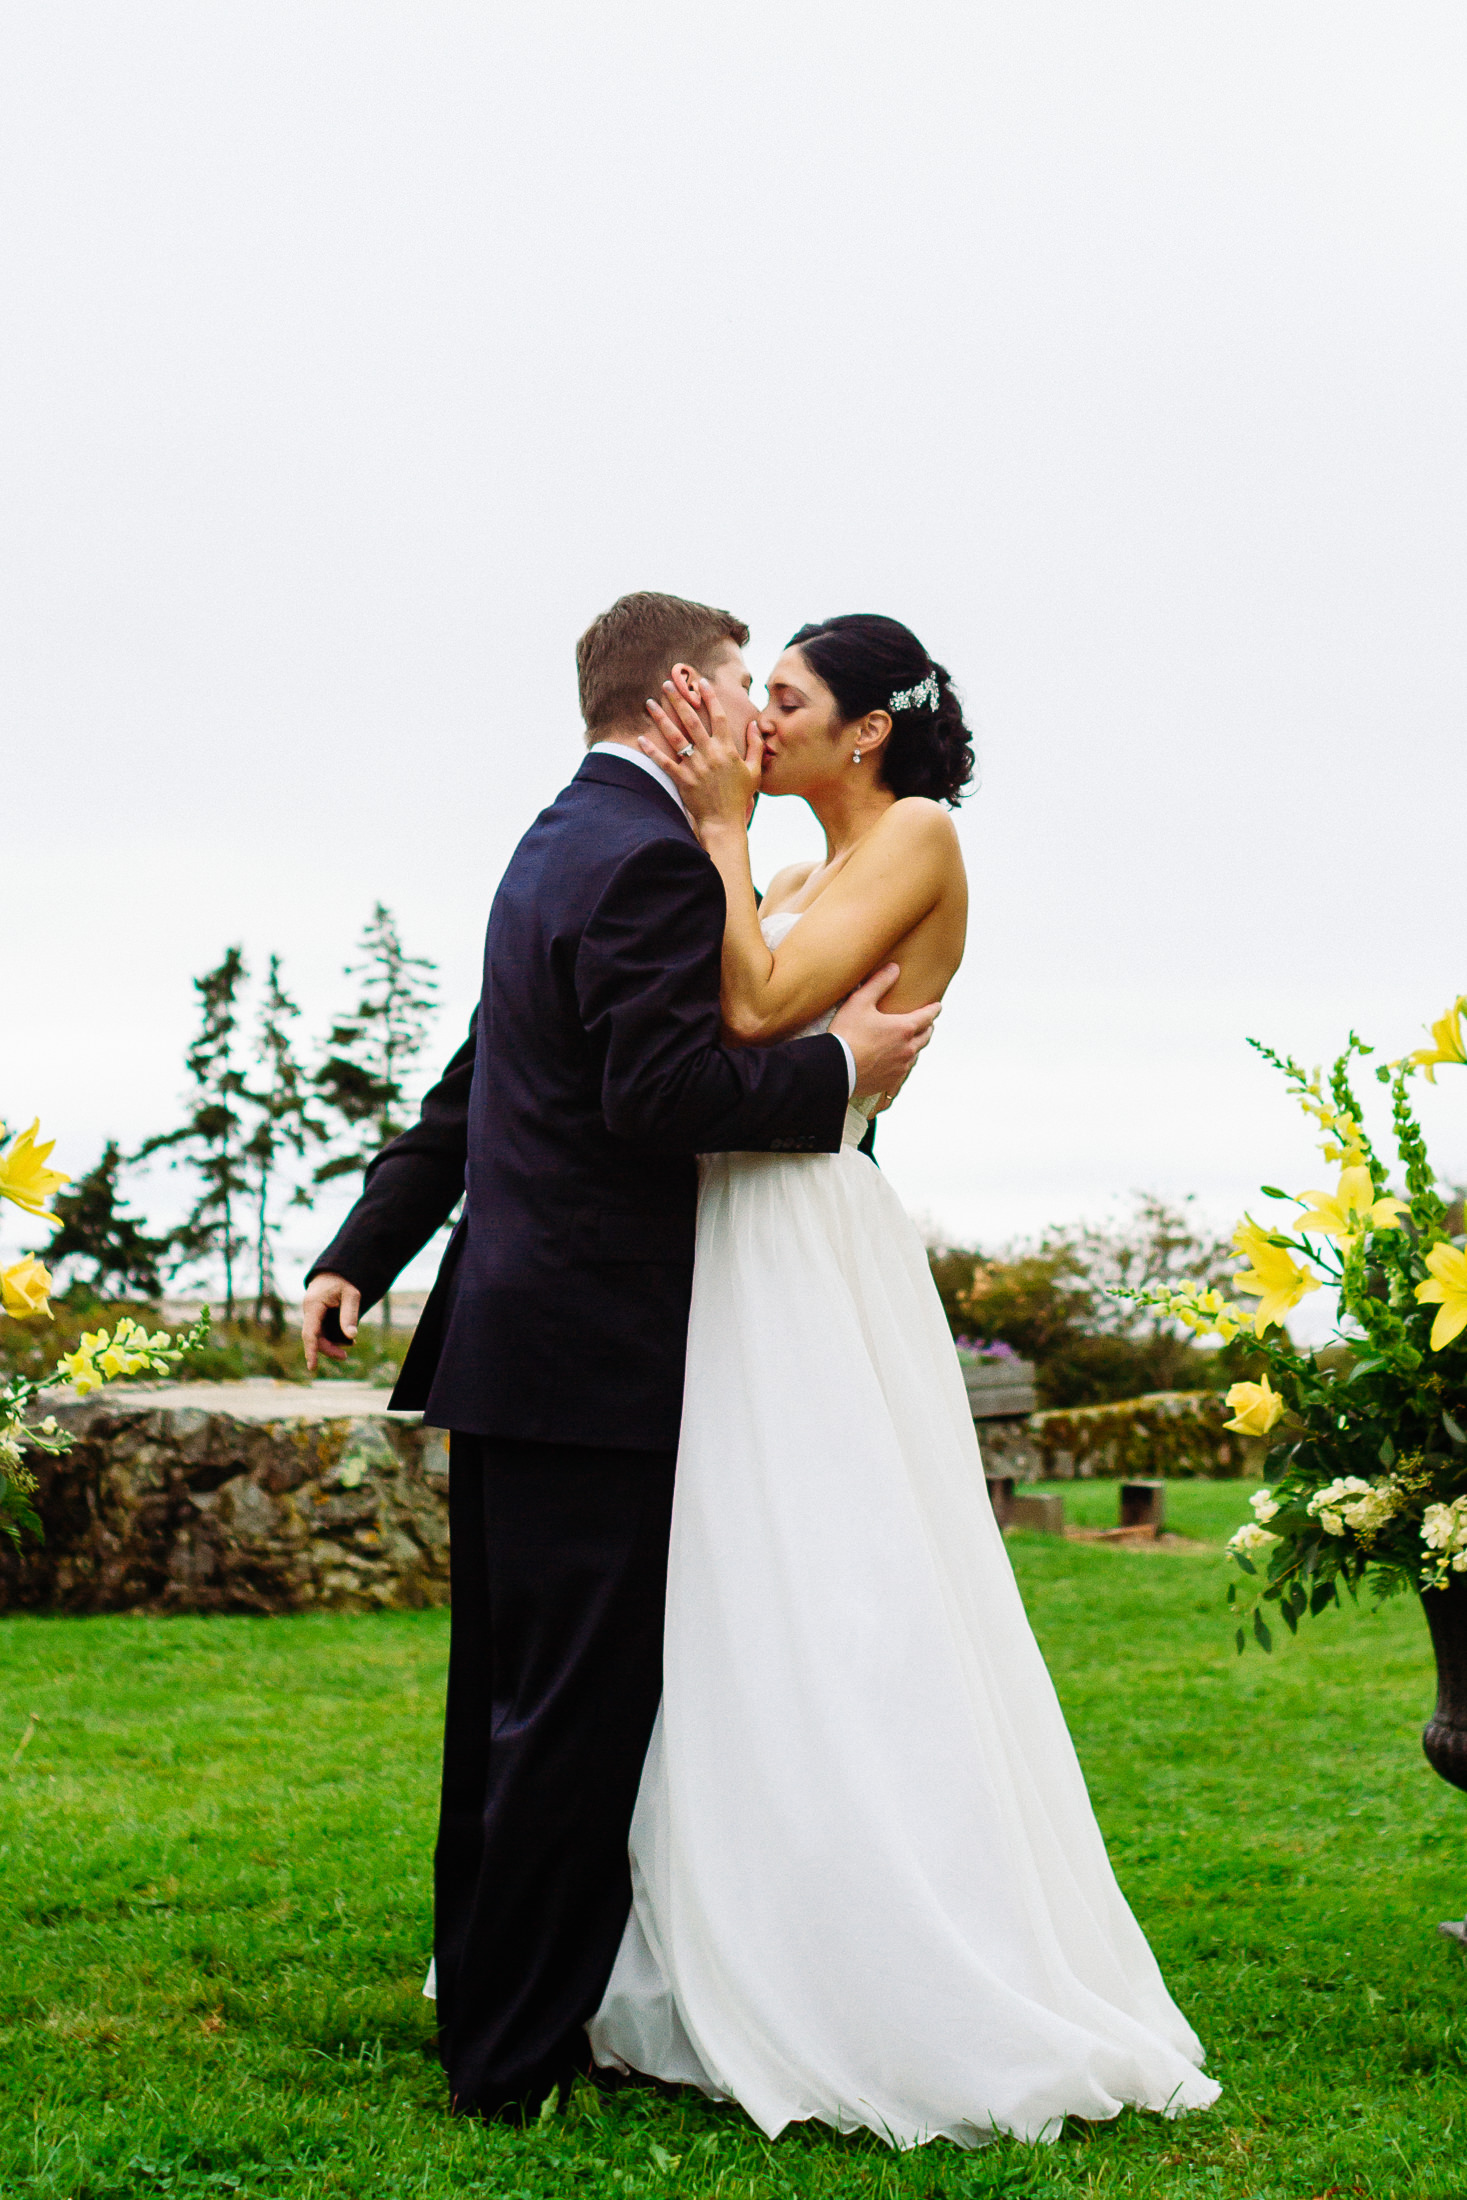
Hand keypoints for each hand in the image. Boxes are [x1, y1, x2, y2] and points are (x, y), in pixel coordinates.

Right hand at [302, 1272, 359, 1372]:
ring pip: (317, 1335)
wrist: (335, 1269)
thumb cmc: (344, 1280)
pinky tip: (346, 1339)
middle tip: (345, 1356)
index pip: (310, 1333)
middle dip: (328, 1349)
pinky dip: (331, 1336)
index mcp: (313, 1305)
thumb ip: (350, 1314)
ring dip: (331, 1343)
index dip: (311, 1351)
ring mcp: (311, 1313)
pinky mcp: (316, 1315)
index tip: (312, 1367)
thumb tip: (351, 1336)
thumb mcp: (352, 1294)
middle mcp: (309, 1311)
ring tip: (349, 1346)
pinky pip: (321, 1330)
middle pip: (314, 1337)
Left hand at [640, 667, 760, 834]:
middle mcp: (709, 754)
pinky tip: (641, 738)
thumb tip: (755, 725)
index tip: (701, 681)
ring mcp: (694, 766)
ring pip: (675, 736)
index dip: (709, 697)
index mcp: (727, 749)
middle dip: (679, 699)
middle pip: (691, 720)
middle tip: (668, 684)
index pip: (718, 716)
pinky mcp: (682, 779)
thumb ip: (756, 746)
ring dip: (661, 718)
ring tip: (650, 703)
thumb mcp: (754, 770)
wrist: (724, 822)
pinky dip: (652, 750)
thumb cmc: (739, 797)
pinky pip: (664, 762)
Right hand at [830, 966, 940, 1099]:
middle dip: (927, 1028)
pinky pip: (903, 1073)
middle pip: (926, 1037)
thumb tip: (894, 968)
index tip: (938, 1006)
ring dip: (916, 1046)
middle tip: (926, 1023)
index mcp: (904, 1028)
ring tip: (912, 1042)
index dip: (933, 1009)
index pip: (927, 1016)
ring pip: (916, 1055)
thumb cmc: (846, 1033)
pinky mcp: (891, 1081)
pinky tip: (899, 1066)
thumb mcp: (860, 1001)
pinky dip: (904, 1065)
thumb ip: (879, 983)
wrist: (836, 1068)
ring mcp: (900, 1067)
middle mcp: (908, 1049)